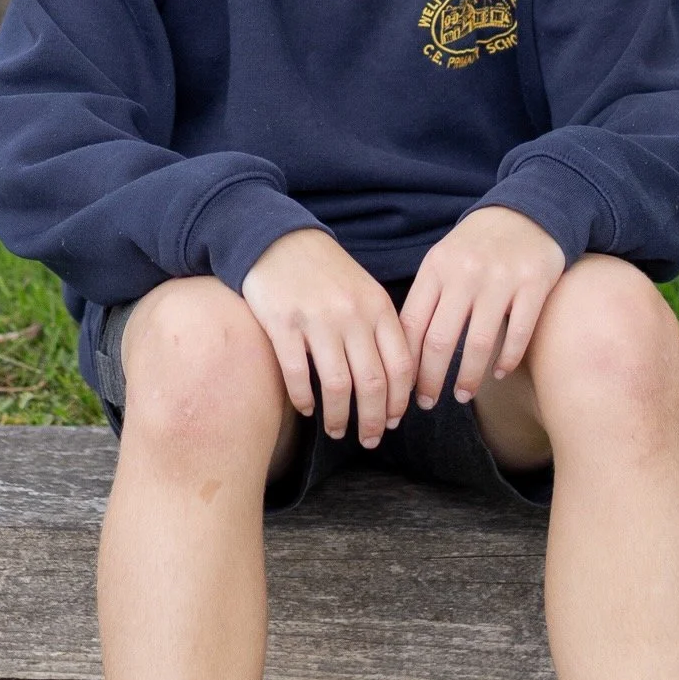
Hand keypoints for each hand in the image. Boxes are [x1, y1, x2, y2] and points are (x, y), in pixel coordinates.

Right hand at [241, 230, 414, 445]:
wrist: (278, 239)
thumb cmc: (325, 271)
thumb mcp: (364, 290)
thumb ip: (381, 327)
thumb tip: (395, 380)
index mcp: (378, 307)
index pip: (400, 365)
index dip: (399, 401)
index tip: (392, 421)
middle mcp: (352, 315)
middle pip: (372, 383)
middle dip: (373, 420)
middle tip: (369, 440)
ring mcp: (317, 320)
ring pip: (337, 385)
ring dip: (339, 417)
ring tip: (336, 431)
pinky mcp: (283, 324)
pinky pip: (298, 374)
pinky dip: (304, 399)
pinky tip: (307, 409)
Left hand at [401, 208, 566, 409]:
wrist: (527, 212)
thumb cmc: (476, 246)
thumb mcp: (443, 261)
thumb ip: (427, 298)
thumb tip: (404, 352)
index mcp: (436, 269)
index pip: (411, 324)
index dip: (405, 362)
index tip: (401, 389)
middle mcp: (465, 274)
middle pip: (440, 340)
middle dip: (430, 380)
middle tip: (427, 403)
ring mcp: (500, 279)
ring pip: (478, 343)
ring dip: (468, 378)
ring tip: (462, 395)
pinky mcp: (533, 284)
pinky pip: (518, 333)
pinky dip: (506, 360)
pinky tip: (498, 373)